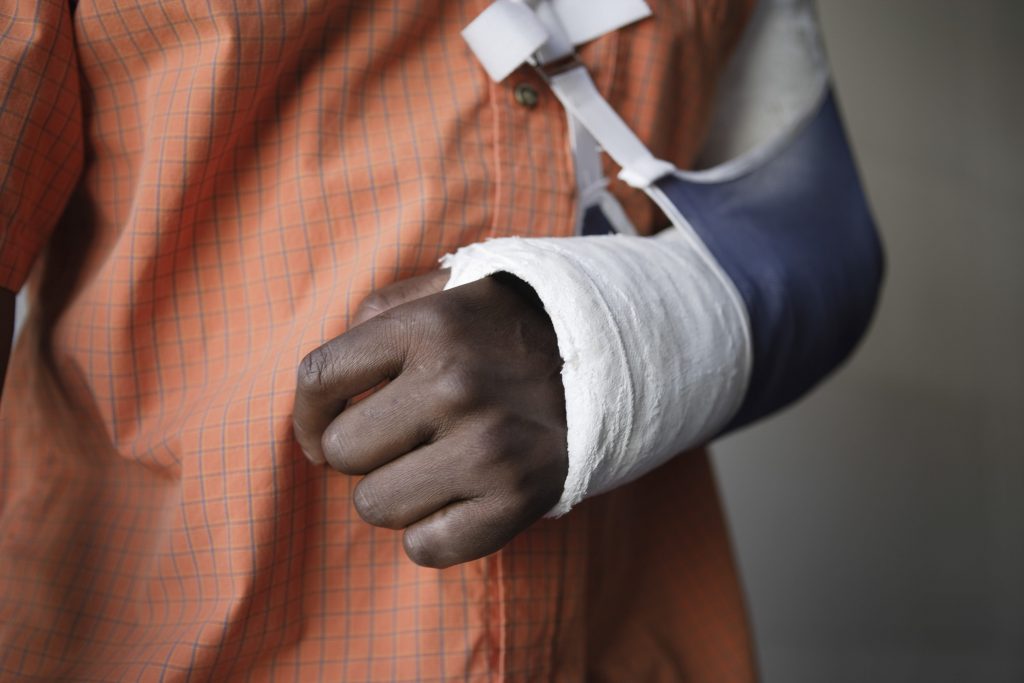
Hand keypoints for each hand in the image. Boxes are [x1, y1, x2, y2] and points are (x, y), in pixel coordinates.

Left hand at [293, 270, 568, 567]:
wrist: (615, 358)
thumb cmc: (512, 330)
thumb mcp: (450, 289)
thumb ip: (381, 310)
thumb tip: (326, 382)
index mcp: (429, 326)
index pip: (318, 379)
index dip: (305, 415)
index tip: (318, 430)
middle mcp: (454, 384)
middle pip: (341, 452)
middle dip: (361, 451)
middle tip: (404, 439)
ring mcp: (488, 446)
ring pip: (375, 505)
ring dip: (397, 493)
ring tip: (438, 465)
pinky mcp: (517, 499)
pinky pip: (425, 547)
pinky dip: (435, 533)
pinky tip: (462, 499)